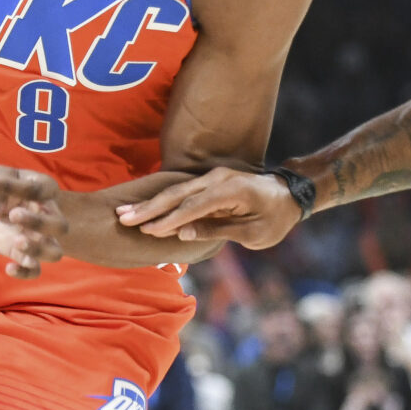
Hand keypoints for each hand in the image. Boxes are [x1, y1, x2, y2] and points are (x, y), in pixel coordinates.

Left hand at [0, 166, 65, 279]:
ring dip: (37, 250)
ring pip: (55, 253)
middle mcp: (49, 216)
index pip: (37, 190)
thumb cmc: (2, 188)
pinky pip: (35, 271)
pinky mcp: (27, 255)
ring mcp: (41, 238)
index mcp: (45, 191)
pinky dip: (24, 273)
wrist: (2, 205)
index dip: (11, 187)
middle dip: (38, 222)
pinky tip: (9, 267)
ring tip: (17, 242)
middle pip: (61, 226)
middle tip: (13, 214)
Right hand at [116, 169, 300, 250]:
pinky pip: (181, 190)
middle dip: (149, 207)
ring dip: (150, 202)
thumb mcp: (252, 233)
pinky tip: (142, 206)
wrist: (288, 195)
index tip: (147, 230)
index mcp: (232, 191)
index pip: (195, 206)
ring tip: (124, 213)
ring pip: (175, 189)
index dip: (170, 219)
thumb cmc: (273, 218)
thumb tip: (181, 233)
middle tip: (123, 218)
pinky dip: (161, 199)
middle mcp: (218, 178)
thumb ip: (217, 230)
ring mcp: (212, 176)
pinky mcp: (208, 180)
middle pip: (178, 193)